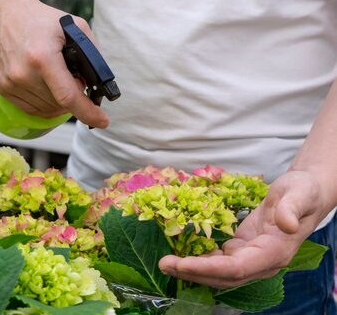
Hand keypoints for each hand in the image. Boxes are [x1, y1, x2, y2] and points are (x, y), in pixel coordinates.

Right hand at [0, 0, 108, 127]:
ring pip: (46, 109)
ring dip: (59, 102)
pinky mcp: (2, 88)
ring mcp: (9, 83)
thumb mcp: (74, 27)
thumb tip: (100, 84)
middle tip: (74, 78)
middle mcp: (23, 74)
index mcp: (42, 57)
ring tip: (57, 78)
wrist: (3, 12)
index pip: (68, 96)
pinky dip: (44, 104)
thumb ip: (92, 54)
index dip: (88, 112)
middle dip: (74, 97)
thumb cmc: (39, 19)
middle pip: (59, 105)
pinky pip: (30, 109)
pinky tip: (47, 88)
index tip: (102, 121)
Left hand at [158, 170, 331, 288]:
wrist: (305, 193)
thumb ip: (292, 209)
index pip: (237, 268)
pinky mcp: (241, 250)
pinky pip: (218, 261)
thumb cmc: (302, 192)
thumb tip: (287, 225)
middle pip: (224, 276)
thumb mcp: (299, 194)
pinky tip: (180, 255)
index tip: (182, 264)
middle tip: (163, 264)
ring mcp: (251, 258)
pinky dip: (199, 260)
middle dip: (193, 272)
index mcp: (275, 252)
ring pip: (218, 272)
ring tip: (165, 263)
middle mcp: (262, 262)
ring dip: (192, 270)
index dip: (208, 268)